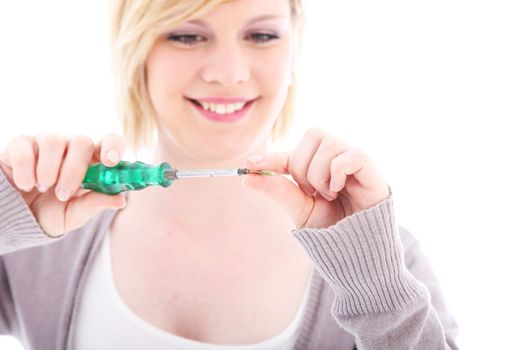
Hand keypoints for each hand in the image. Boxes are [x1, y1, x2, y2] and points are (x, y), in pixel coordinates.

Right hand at [0, 133, 126, 236]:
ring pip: (53, 141)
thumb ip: (93, 205)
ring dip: (49, 170)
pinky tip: (25, 184)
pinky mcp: (21, 145)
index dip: (113, 147)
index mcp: (91, 163)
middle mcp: (71, 149)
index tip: (110, 162)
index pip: (109, 142)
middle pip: (81, 141)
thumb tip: (120, 200)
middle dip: (74, 169)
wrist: (16, 218)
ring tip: (43, 188)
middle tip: (63, 193)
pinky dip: (26, 170)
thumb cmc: (50, 213)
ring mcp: (46, 144)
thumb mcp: (73, 215)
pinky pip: (25, 147)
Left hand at [243, 128, 389, 228]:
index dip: (271, 157)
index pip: (292, 152)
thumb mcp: (300, 210)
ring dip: (320, 174)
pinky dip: (339, 171)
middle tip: (311, 192)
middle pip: (313, 134)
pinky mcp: (371, 169)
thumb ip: (278, 191)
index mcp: (318, 165)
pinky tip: (340, 189)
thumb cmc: (331, 229)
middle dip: (302, 167)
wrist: (357, 251)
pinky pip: (352, 154)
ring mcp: (354, 160)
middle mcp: (336, 157)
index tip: (249, 165)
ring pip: (330, 143)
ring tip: (329, 195)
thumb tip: (247, 177)